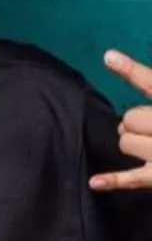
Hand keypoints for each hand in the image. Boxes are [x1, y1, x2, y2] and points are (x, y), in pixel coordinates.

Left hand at [90, 50, 151, 190]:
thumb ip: (150, 87)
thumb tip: (113, 58)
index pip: (150, 82)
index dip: (130, 70)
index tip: (108, 57)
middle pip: (130, 118)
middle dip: (136, 124)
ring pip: (125, 143)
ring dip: (134, 145)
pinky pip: (132, 178)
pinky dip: (113, 181)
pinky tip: (95, 182)